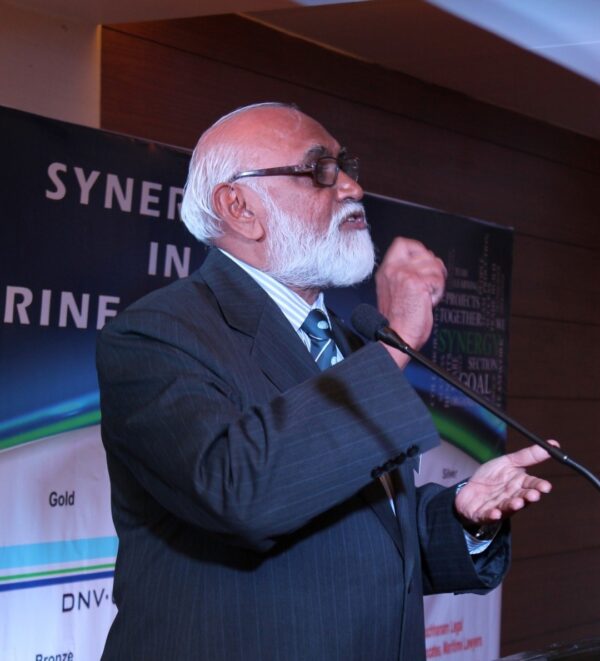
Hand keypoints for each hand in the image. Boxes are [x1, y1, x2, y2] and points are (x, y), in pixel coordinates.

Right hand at [375, 238, 445, 366]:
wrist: (397, 336)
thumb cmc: (397, 320)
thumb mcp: (393, 291)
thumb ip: (403, 274)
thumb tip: (424, 263)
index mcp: (386, 271)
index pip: (402, 244)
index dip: (417, 249)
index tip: (424, 261)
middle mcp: (394, 270)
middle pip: (424, 253)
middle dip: (432, 268)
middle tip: (430, 283)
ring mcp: (405, 275)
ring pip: (434, 265)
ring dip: (436, 282)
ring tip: (427, 296)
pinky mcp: (417, 283)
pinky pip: (438, 279)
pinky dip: (438, 292)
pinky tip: (428, 301)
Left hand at [455, 443, 555, 525]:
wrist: (469, 489)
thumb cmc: (491, 477)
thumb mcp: (509, 462)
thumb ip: (529, 455)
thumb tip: (553, 444)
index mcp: (519, 484)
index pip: (532, 485)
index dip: (539, 486)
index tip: (546, 486)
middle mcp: (512, 497)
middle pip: (522, 497)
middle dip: (528, 497)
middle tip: (533, 495)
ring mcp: (499, 507)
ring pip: (507, 507)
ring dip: (513, 505)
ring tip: (517, 502)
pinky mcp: (484, 514)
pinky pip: (488, 515)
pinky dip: (492, 515)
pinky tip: (495, 513)